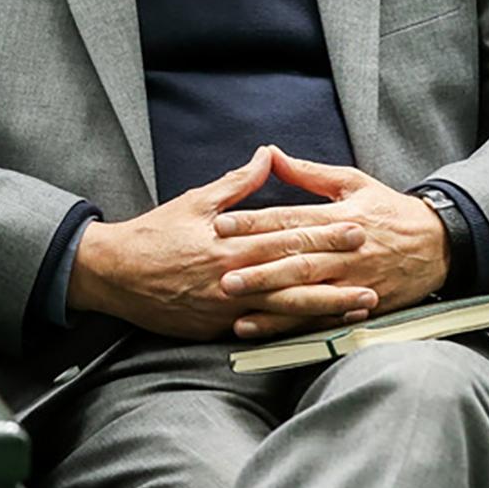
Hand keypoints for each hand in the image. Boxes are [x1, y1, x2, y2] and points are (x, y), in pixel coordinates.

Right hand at [70, 146, 378, 341]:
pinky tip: (320, 332)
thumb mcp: (194, 201)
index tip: (356, 228)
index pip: (286, 235)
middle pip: (294, 273)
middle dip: (337, 270)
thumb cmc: (153, 234)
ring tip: (361, 304)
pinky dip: (295, 332)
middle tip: (374, 268)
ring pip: (286, 309)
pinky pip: (264, 332)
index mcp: (229, 242)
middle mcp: (232, 275)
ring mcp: (227, 306)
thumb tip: (266, 155)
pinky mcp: (218, 328)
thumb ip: (237, 184)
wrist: (114, 274)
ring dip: (327, 307)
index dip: (324, 233)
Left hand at [211, 147, 448, 338]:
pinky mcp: (364, 306)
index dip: (255, 223)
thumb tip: (270, 154)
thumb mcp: (353, 183)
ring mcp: (356, 282)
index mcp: (341, 217)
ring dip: (273, 304)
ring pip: (309, 294)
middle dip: (259, 270)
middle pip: (297, 260)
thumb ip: (309, 172)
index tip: (221, 226)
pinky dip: (296, 327)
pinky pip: (325, 319)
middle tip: (223, 276)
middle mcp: (347, 251)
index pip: (291, 219)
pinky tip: (270, 331)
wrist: (442, 245)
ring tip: (238, 309)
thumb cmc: (390, 211)